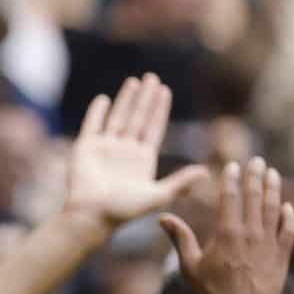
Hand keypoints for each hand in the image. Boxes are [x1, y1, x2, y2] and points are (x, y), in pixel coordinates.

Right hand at [63, 74, 207, 234]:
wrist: (90, 216)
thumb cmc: (123, 210)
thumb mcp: (158, 196)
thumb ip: (181, 182)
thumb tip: (207, 172)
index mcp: (142, 159)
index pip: (153, 128)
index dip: (159, 110)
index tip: (165, 91)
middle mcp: (124, 151)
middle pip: (137, 118)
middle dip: (145, 98)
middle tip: (152, 77)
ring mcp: (104, 148)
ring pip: (118, 117)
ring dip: (126, 99)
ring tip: (134, 81)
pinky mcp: (85, 149)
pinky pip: (92, 125)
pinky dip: (96, 112)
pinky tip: (104, 99)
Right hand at [161, 156, 293, 293]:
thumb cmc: (210, 291)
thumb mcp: (189, 265)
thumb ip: (180, 238)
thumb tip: (163, 217)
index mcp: (227, 233)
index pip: (230, 197)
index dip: (231, 179)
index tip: (232, 165)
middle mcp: (250, 233)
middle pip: (255, 197)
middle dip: (255, 176)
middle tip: (257, 160)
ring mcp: (269, 242)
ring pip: (274, 208)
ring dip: (274, 189)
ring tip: (273, 173)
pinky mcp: (281, 255)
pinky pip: (289, 230)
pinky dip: (289, 217)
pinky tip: (287, 207)